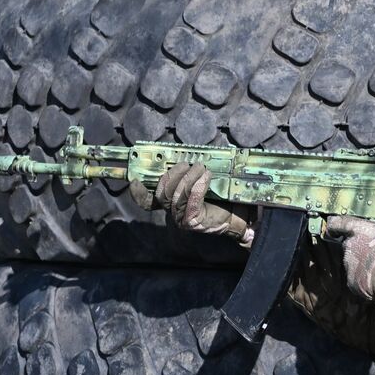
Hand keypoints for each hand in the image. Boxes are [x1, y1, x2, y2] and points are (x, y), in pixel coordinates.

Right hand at [129, 162, 252, 243]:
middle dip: (173, 174)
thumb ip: (191, 173)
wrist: (240, 216)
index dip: (139, 193)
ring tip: (201, 167)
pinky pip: (191, 199)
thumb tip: (188, 153)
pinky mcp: (193, 221)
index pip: (148, 202)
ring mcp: (182, 219)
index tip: (134, 181)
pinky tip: (206, 176)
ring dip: (189, 177)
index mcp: (171, 203)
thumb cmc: (224, 198)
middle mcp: (173, 213)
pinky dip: (198, 185)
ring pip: (176, 194)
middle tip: (187, 163)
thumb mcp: (204, 181)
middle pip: (162, 192)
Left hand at [325, 216, 374, 303]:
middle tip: (373, 251)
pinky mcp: (351, 281)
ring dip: (362, 263)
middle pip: (348, 244)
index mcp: (359, 229)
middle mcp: (350, 245)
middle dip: (358, 247)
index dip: (335, 225)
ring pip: (352, 261)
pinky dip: (364, 278)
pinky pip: (355, 277)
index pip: (338, 222)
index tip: (334, 227)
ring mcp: (348, 264)